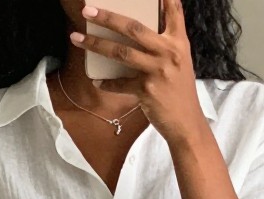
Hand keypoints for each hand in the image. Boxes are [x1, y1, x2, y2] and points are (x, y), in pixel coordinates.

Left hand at [72, 0, 206, 145]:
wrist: (186, 123)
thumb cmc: (180, 91)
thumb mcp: (180, 62)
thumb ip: (166, 44)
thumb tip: (142, 31)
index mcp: (178, 42)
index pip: (173, 11)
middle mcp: (168, 52)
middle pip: (133, 28)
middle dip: (108, 17)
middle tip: (88, 10)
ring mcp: (157, 71)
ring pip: (121, 52)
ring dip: (96, 44)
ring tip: (77, 38)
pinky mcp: (146, 91)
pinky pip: (120, 84)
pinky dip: (107, 83)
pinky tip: (97, 80)